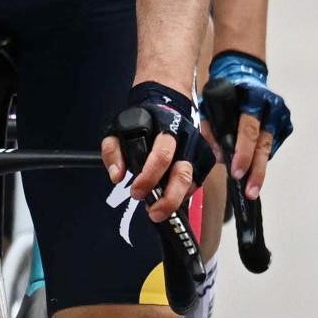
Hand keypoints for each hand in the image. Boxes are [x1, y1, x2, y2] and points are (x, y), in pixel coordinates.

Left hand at [102, 81, 200, 223]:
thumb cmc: (143, 121)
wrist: (168, 105)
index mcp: (165, 130)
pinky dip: (185, 195)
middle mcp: (186, 141)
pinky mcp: (204, 159)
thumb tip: (116, 176)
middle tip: (154, 213)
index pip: (161, 156)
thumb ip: (113, 151)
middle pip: (183, 174)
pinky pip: (198, 182)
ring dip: (177, 200)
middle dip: (169, 198)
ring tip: (160, 211)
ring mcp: (197, 151)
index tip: (136, 192)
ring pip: (193, 181)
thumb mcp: (119, 129)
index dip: (149, 178)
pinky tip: (171, 199)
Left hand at [201, 51, 293, 198]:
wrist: (245, 73)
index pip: (248, 130)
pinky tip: (254, 167)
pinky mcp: (285, 124)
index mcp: (252, 98)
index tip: (237, 173)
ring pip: (269, 148)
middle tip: (250, 191)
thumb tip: (220, 156)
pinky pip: (272, 146)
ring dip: (260, 168)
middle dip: (257, 170)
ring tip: (252, 188)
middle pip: (264, 144)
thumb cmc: (226, 90)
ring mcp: (281, 115)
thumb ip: (212, 128)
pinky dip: (262, 157)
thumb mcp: (210, 103)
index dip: (243, 153)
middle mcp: (271, 107)